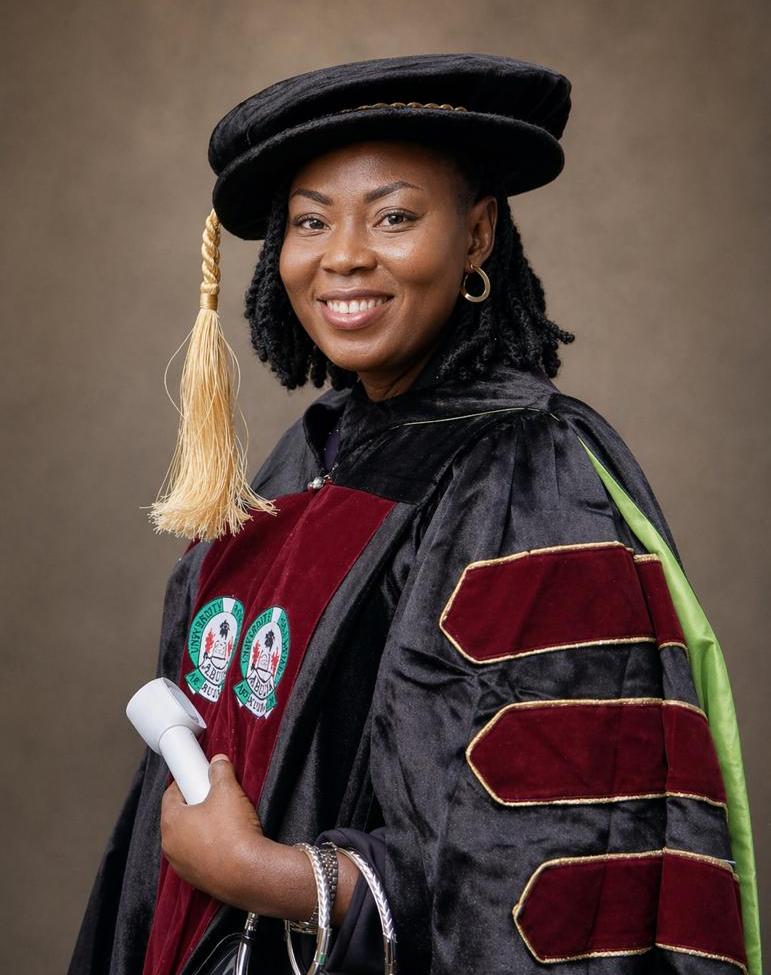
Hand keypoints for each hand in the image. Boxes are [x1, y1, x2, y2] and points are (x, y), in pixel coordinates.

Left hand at [160, 752, 361, 921]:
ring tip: (223, 821)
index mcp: (171, 822)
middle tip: (213, 798)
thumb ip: (220, 772)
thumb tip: (218, 763)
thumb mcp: (229, 791)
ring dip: (201, 829)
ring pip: (188, 839)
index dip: (184, 783)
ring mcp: (182, 866)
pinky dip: (208, 848)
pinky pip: (198, 857)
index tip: (196, 778)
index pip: (170, 795)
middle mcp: (170, 846)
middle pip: (178, 817)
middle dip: (194, 806)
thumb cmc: (233, 833)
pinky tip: (227, 842)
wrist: (250, 873)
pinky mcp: (196, 880)